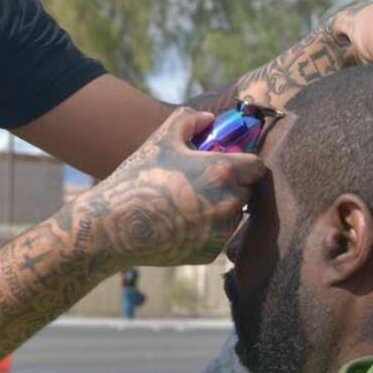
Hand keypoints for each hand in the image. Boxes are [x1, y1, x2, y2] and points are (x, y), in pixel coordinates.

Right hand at [76, 107, 266, 267]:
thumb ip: (189, 120)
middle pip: (248, 192)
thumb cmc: (138, 178)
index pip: (257, 167)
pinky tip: (180, 224)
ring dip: (220, 210)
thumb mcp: (161, 140)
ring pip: (234, 216)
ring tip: (188, 205)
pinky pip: (218, 238)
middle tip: (204, 184)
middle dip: (232, 187)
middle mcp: (229, 203)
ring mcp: (221, 232)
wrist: (114, 226)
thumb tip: (209, 119)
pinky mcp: (210, 253)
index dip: (244, 164)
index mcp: (223, 172)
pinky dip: (206, 231)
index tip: (229, 164)